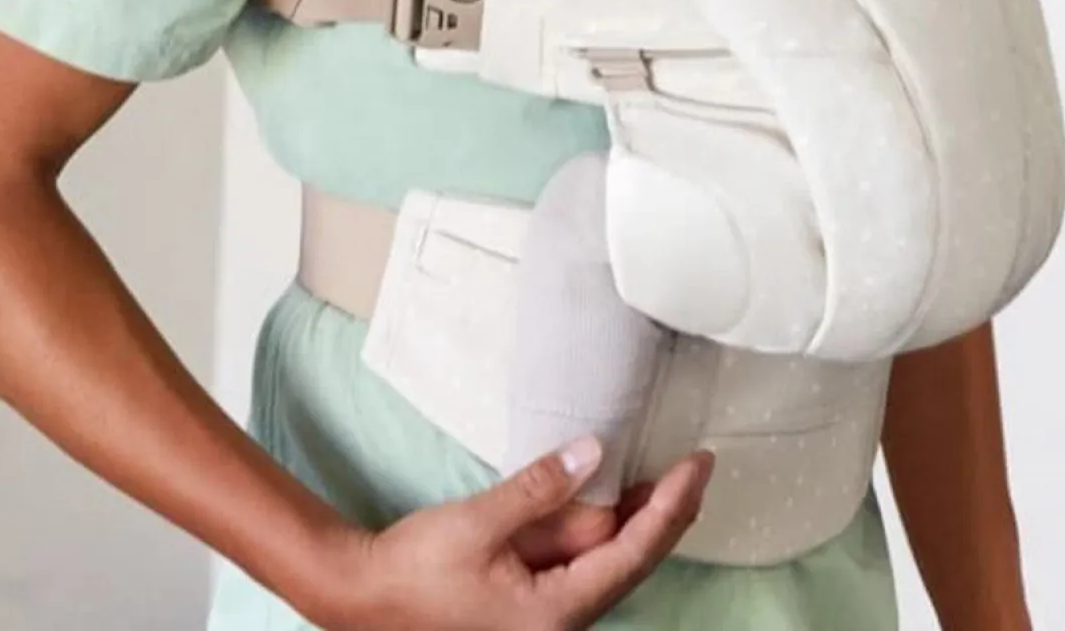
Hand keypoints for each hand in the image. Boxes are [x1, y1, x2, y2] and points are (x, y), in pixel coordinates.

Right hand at [334, 436, 712, 630]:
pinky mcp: (530, 598)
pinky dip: (599, 524)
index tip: (698, 465)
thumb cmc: (417, 570)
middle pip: (631, 560)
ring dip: (635, 515)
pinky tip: (610, 493)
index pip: (634, 552)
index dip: (672, 506)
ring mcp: (546, 611)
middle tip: (696, 462)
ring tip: (666, 468)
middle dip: (666, 511)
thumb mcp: (479, 522)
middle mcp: (562, 620)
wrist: (366, 598)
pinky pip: (579, 559)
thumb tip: (596, 452)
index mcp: (556, 612)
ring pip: (607, 558)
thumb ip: (540, 489)